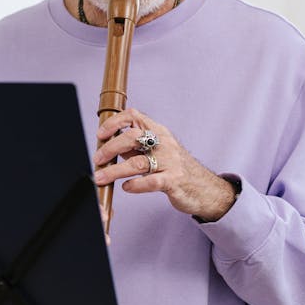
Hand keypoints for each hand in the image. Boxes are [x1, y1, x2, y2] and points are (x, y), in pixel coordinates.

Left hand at [93, 107, 237, 221]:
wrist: (206, 188)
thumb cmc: (176, 169)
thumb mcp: (158, 152)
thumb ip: (135, 148)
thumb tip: (107, 147)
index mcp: (159, 132)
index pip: (135, 116)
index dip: (115, 122)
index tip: (100, 134)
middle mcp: (165, 143)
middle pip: (132, 138)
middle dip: (110, 148)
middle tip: (97, 159)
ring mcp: (170, 162)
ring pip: (137, 163)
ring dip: (115, 171)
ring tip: (101, 178)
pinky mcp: (174, 180)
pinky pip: (151, 181)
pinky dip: (135, 185)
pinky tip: (126, 187)